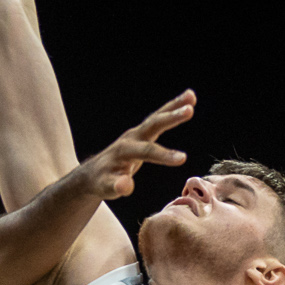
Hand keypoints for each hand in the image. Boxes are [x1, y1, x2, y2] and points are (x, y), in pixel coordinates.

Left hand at [76, 92, 193, 199]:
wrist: (94, 172)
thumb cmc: (102, 182)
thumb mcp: (106, 188)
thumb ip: (116, 186)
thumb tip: (125, 185)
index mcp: (124, 151)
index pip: (146, 151)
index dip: (163, 155)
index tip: (182, 158)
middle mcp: (131, 137)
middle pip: (152, 125)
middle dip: (170, 118)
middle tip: (189, 110)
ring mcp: (137, 133)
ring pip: (157, 117)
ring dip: (174, 106)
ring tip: (191, 96)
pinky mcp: (143, 133)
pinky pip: (159, 118)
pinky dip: (172, 108)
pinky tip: (187, 99)